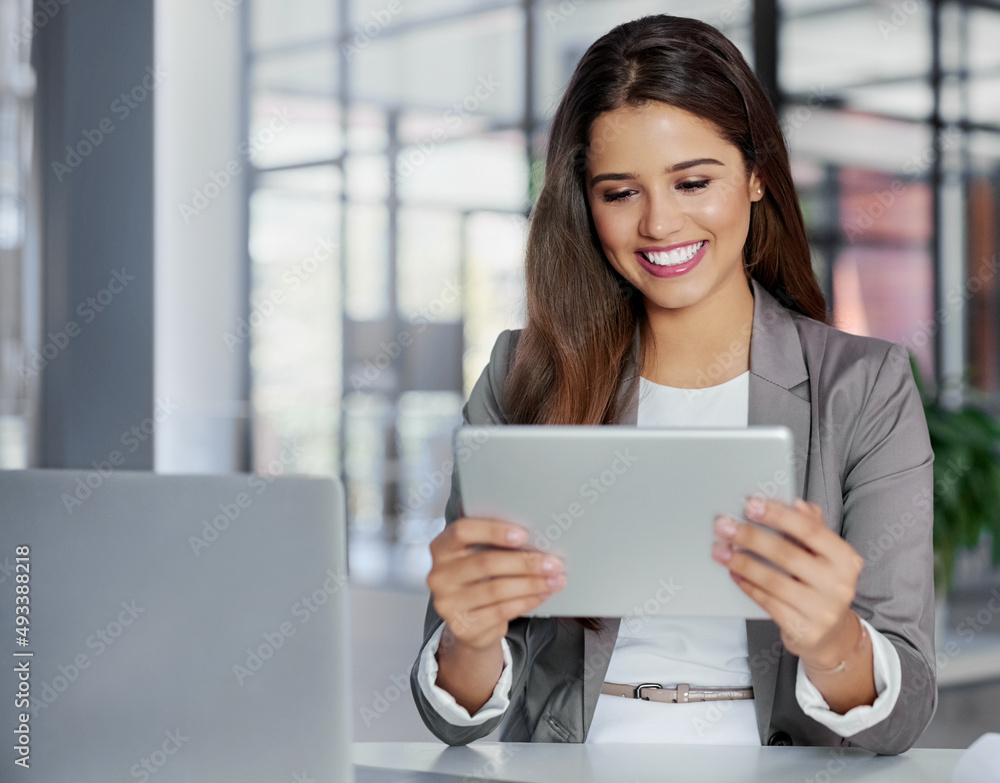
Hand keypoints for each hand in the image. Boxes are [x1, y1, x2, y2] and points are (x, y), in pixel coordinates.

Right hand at [426, 517, 565, 652]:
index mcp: (442, 547)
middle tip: (553, 563)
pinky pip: (501, 611)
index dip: (493, 531)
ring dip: (532, 584)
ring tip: (555, 580)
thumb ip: (494, 545)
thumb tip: (537, 539)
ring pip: (497, 589)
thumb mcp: (478, 556)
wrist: (468, 621)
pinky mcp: (463, 626)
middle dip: (525, 563)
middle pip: (486, 563)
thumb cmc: (479, 579)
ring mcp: (447, 603)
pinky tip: (542, 595)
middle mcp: (439, 575)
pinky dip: (526, 601)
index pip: (462, 531)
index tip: (523, 535)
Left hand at [711, 497, 865, 669]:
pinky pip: (767, 602)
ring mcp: (822, 610)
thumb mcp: (824, 557)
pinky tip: (734, 573)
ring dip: (741, 562)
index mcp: (845, 559)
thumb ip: (813, 528)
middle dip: (749, 537)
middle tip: (723, 527)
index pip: (809, 530)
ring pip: (772, 579)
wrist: (831, 635)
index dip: (777, 515)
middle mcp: (838, 585)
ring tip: (720, 550)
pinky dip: (747, 585)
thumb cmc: (821, 585)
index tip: (750, 505)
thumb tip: (798, 504)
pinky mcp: (804, 630)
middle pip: (785, 553)